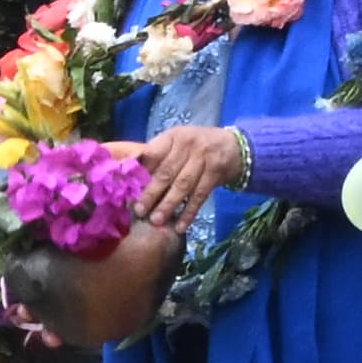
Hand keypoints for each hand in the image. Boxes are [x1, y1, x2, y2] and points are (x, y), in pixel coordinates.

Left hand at [119, 126, 251, 227]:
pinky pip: (200, 195)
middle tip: (139, 211)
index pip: (152, 154)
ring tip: (156, 221)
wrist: (235, 146)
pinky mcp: (216, 172)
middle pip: (166, 172)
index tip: (127, 190)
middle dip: (151, 194)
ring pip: (183, 185)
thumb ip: (157, 158)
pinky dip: (189, 212)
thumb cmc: (197, 148)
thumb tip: (126, 175)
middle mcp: (187, 144)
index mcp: (172, 137)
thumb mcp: (177, 144)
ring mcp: (204, 157)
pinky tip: (180, 226)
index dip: (139, 173)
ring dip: (169, 205)